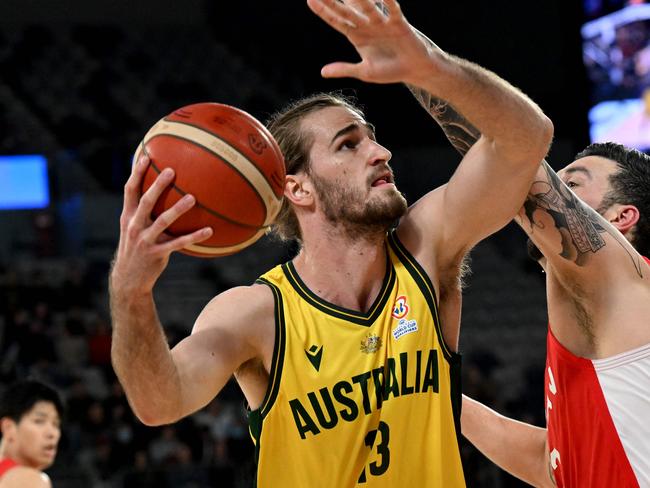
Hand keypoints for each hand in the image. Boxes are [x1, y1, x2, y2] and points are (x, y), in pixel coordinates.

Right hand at [110, 156, 212, 296]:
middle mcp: (133, 226)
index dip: (136, 173)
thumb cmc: (136, 247)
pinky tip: (209, 230)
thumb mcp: (133, 228)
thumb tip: (158, 190)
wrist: (128, 278)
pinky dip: (194, 236)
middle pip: (145, 202)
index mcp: (127, 216)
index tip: (146, 156)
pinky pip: (178, 243)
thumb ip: (143, 211)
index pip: (129, 190)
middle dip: (157, 185)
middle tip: (171, 171)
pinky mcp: (156, 254)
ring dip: (178, 209)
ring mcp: (144, 240)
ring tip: (192, 198)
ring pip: (162, 221)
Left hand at [307, 0, 438, 84]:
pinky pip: (392, 10)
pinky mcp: (399, 23)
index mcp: (357, 36)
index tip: (310, 0)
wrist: (414, 70)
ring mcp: (382, 23)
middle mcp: (367, 26)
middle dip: (334, 0)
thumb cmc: (390, 70)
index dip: (324, 12)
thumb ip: (344, 69)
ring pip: (367, 7)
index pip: (337, 21)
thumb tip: (322, 72)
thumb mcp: (364, 71)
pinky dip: (387, 2)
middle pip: (347, 11)